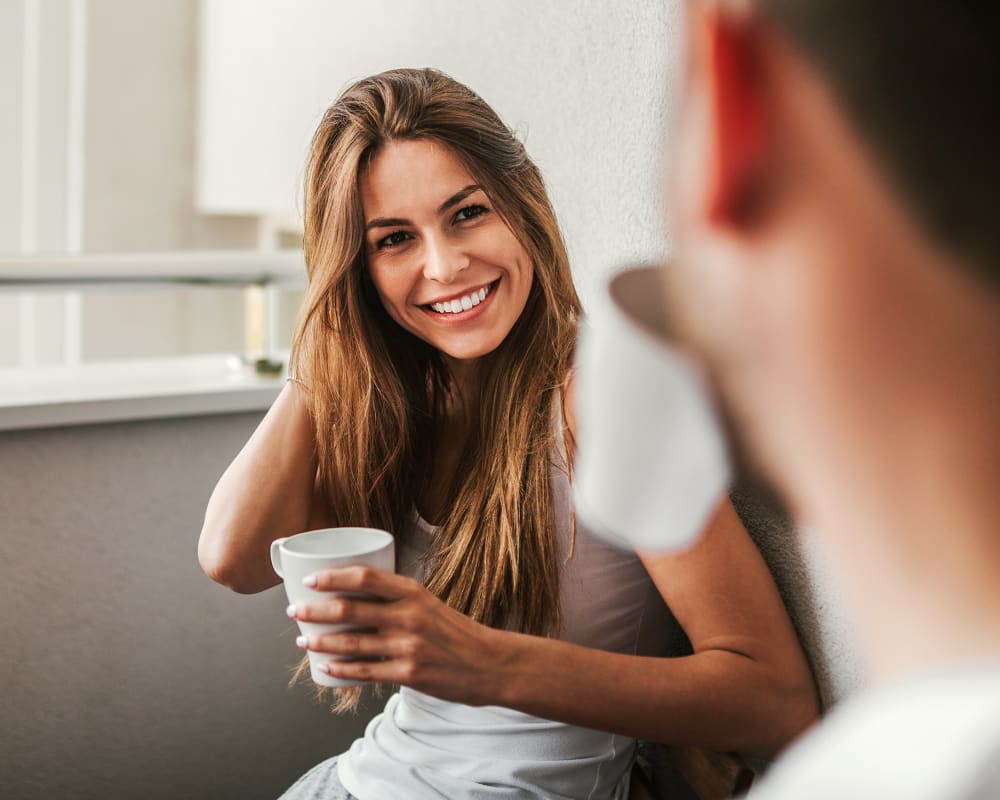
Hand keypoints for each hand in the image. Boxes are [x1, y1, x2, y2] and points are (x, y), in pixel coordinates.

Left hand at [287, 566, 510, 704]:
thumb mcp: (428, 604)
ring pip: (352, 643)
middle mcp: (409, 616)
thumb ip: (396, 600)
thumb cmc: (454, 632)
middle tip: (295, 611)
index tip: (310, 580)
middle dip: (315, 611)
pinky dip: (341, 670)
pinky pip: (366, 671)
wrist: (487, 663)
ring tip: (303, 641)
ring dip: (321, 642)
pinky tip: (326, 668)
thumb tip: (354, 597)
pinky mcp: (409, 674)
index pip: (365, 578)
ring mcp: (408, 646)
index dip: (333, 578)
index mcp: (413, 592)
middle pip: (350, 609)